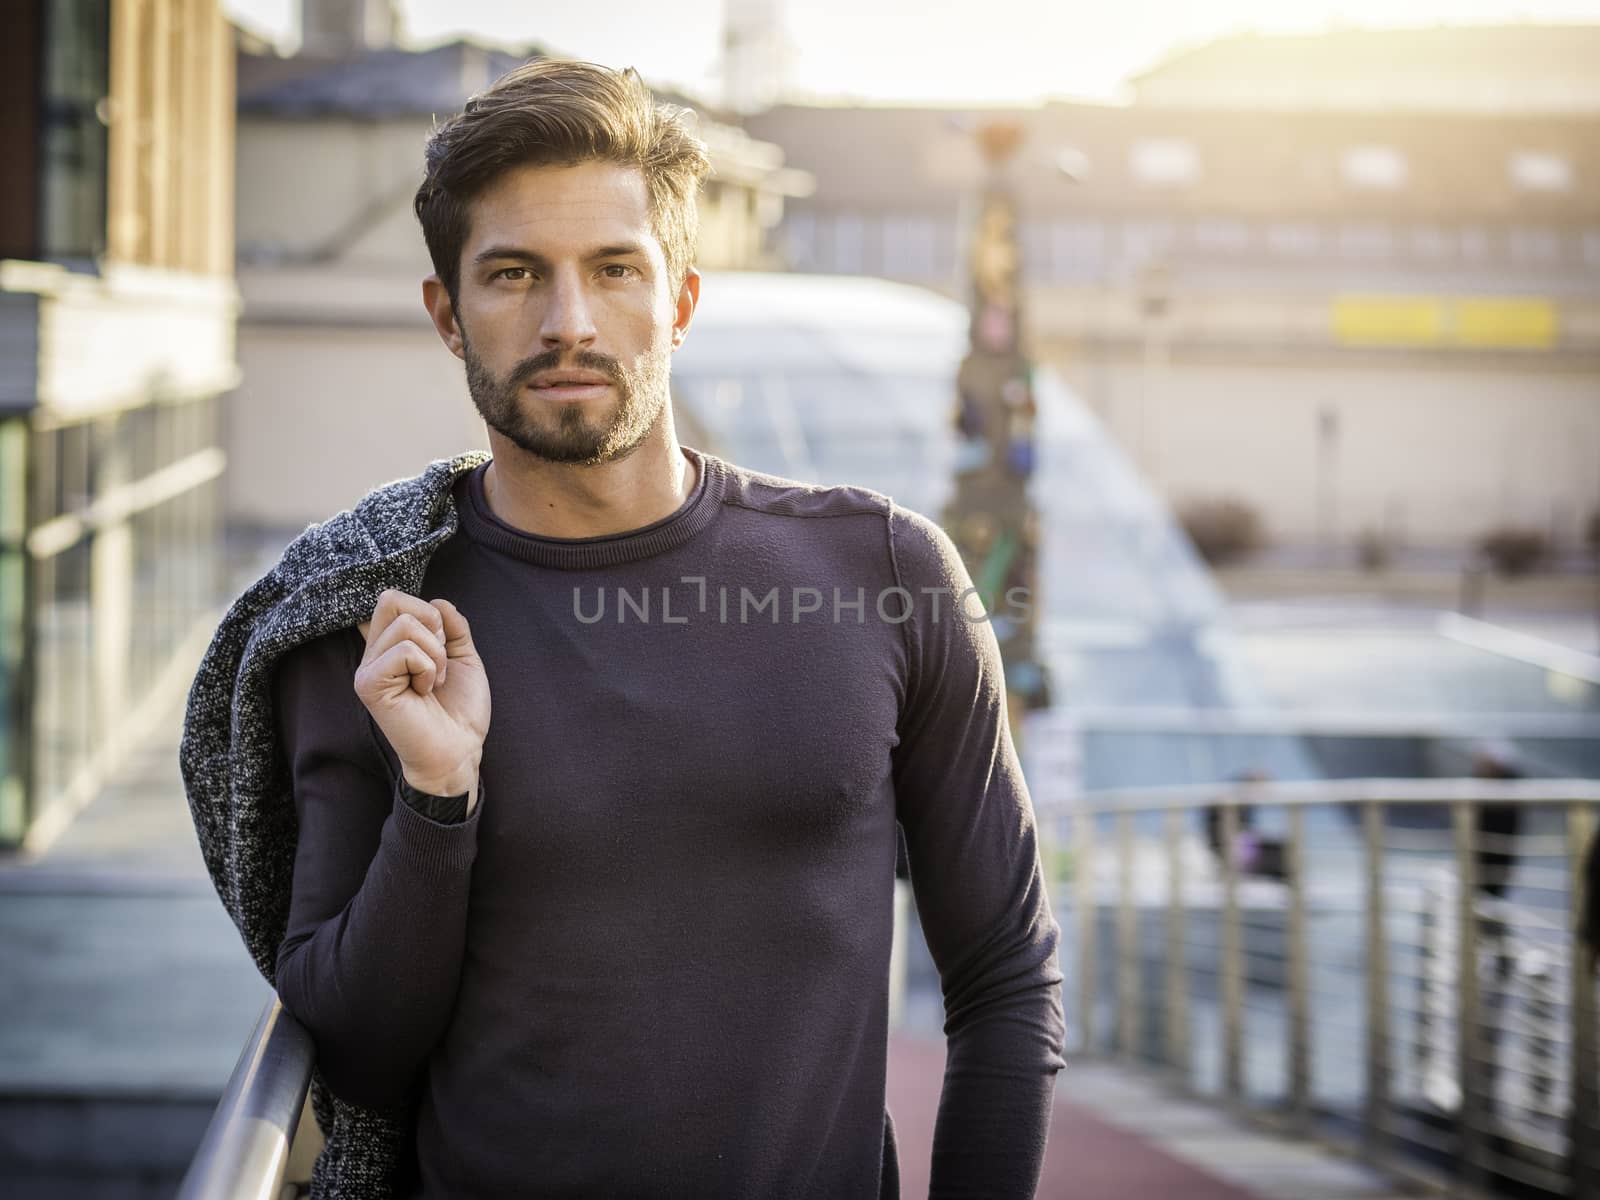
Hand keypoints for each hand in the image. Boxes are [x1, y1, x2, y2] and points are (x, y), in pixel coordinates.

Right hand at [354, 590, 489, 806]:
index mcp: (391, 645)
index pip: (392, 599)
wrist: (460, 750)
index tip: (441, 644)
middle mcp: (374, 653)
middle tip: (438, 658)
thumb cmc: (460, 709)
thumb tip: (438, 601)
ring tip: (433, 680)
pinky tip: (424, 690)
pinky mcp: (369, 685)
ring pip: (405, 625)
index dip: (425, 611)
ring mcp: (367, 669)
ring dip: (435, 653)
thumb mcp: (463, 657)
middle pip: (390, 599)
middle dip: (430, 622)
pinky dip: (428, 667)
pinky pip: (405, 650)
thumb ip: (452, 626)